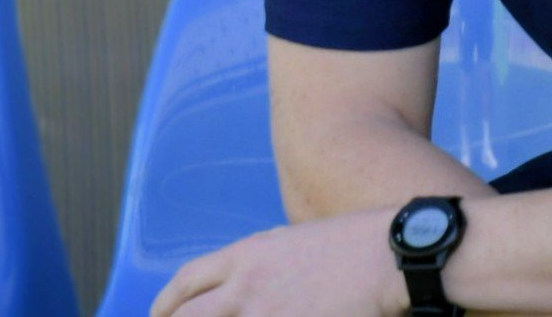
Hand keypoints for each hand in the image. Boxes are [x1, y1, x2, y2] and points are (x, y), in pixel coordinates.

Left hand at [149, 209, 401, 316]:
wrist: (390, 256)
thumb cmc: (355, 246)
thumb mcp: (296, 242)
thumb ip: (263, 265)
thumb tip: (246, 285)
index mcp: (247, 255)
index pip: (187, 281)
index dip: (165, 304)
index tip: (160, 315)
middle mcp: (247, 285)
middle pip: (188, 315)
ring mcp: (265, 314)